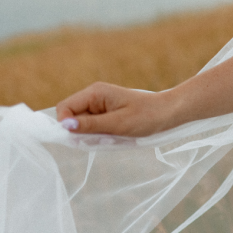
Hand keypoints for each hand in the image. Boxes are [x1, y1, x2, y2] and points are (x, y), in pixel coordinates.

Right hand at [56, 82, 176, 136]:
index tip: (80, 139)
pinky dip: (100, 134)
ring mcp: (99, 104)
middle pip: (71, 116)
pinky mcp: (106, 113)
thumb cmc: (146, 117)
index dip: (65, 124)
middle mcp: (94, 96)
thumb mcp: (117, 124)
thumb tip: (65, 125)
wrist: (168, 113)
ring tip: (112, 137)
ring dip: (92, 134)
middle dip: (80, 131)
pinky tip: (114, 136)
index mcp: (95, 93)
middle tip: (102, 138)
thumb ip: (90, 125)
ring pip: (82, 123)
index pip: (64, 107)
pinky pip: (93, 126)